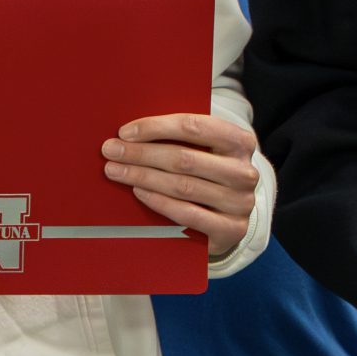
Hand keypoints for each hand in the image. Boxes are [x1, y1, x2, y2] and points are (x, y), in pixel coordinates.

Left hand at [102, 112, 259, 260]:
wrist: (232, 217)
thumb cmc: (210, 175)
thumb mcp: (207, 151)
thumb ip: (182, 139)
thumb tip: (132, 131)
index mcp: (241, 141)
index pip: (195, 126)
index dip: (157, 127)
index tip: (125, 131)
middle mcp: (245, 171)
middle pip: (184, 158)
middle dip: (142, 154)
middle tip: (111, 151)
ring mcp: (240, 202)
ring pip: (183, 186)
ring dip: (143, 176)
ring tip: (115, 171)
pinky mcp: (230, 229)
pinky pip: (187, 214)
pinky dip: (159, 202)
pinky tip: (138, 192)